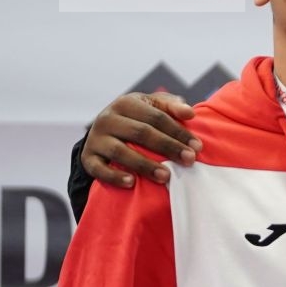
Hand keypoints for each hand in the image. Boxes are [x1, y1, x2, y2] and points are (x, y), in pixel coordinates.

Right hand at [81, 93, 202, 188]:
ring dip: (144, 165)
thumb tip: (190, 112)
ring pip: (120, 151)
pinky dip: (114, 176)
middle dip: (168, 147)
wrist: (105, 132)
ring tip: (166, 176)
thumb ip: (172, 106)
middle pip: (141, 133)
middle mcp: (107, 119)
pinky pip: (99, 169)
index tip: (198, 147)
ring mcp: (95, 139)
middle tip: (189, 160)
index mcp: (126, 103)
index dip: (178, 131)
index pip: (156, 117)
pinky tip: (132, 183)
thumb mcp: (153, 106)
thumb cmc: (139, 118)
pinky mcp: (88, 158)